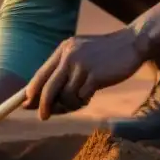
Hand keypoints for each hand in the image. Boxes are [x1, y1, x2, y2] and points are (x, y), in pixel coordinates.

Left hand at [24, 28, 145, 120]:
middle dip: (43, 106)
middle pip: (47, 88)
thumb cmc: (106, 53)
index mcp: (64, 49)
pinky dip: (84, 100)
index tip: (27, 105)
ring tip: (81, 99)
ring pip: (65, 96)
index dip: (31, 92)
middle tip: (43, 117)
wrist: (133, 42)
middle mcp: (69, 55)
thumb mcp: (82, 53)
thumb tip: (46, 95)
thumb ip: (65, 69)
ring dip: (71, 104)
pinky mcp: (95, 75)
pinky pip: (81, 97)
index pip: (40, 74)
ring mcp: (82, 65)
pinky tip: (91, 95)